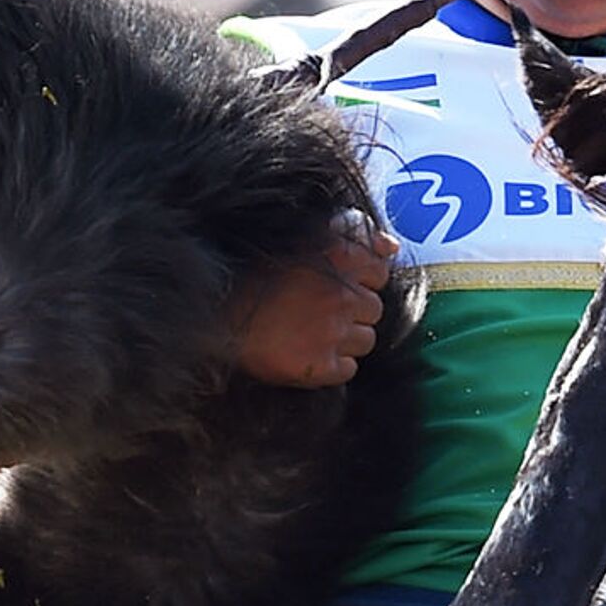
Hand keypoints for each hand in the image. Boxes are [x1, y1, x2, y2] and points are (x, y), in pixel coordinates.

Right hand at [231, 215, 399, 387]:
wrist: (213, 316)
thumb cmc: (253, 275)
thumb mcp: (302, 239)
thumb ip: (352, 236)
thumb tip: (392, 247)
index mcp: (338, 254)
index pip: (379, 268)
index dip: (360, 278)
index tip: (336, 283)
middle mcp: (341, 292)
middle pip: (373, 308)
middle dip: (352, 311)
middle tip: (317, 310)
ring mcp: (333, 331)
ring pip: (366, 340)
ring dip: (345, 338)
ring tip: (310, 332)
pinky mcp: (321, 365)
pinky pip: (348, 369)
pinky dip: (333, 365)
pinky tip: (307, 352)